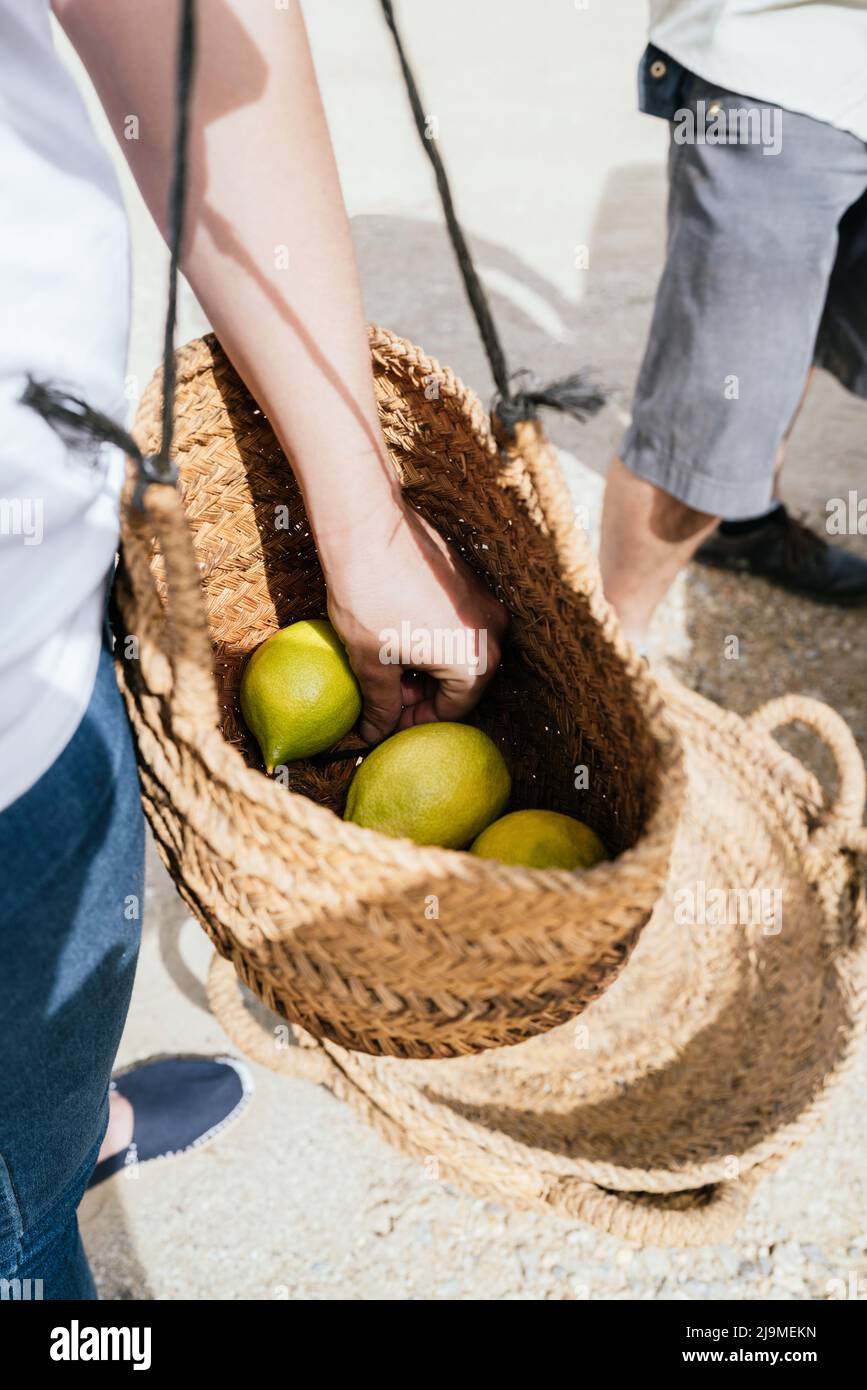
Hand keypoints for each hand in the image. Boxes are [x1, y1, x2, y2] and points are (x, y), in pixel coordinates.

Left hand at [322, 500, 507, 744]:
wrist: (367, 529)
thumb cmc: (369, 598)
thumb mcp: (370, 664)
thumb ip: (380, 706)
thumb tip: (374, 734)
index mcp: (475, 663)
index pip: (452, 711)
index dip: (415, 722)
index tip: (387, 721)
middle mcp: (492, 634)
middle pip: (461, 683)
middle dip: (422, 695)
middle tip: (385, 695)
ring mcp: (486, 604)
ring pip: (458, 653)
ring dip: (427, 667)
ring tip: (387, 664)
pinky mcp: (472, 582)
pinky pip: (458, 626)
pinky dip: (433, 640)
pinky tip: (398, 635)